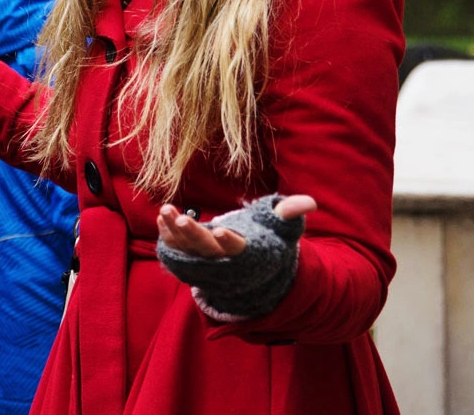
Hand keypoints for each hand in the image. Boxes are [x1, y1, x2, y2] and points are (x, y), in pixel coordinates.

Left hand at [156, 195, 315, 257]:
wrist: (250, 269)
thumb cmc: (267, 242)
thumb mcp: (281, 229)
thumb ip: (291, 213)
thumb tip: (310, 203)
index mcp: (245, 253)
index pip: (236, 250)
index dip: (229, 241)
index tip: (220, 230)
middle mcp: (222, 261)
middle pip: (205, 250)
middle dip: (193, 235)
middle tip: (182, 218)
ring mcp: (204, 262)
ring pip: (186, 250)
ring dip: (174, 232)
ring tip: (165, 211)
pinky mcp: (190, 259)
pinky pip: (176, 250)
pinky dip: (168, 236)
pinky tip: (162, 218)